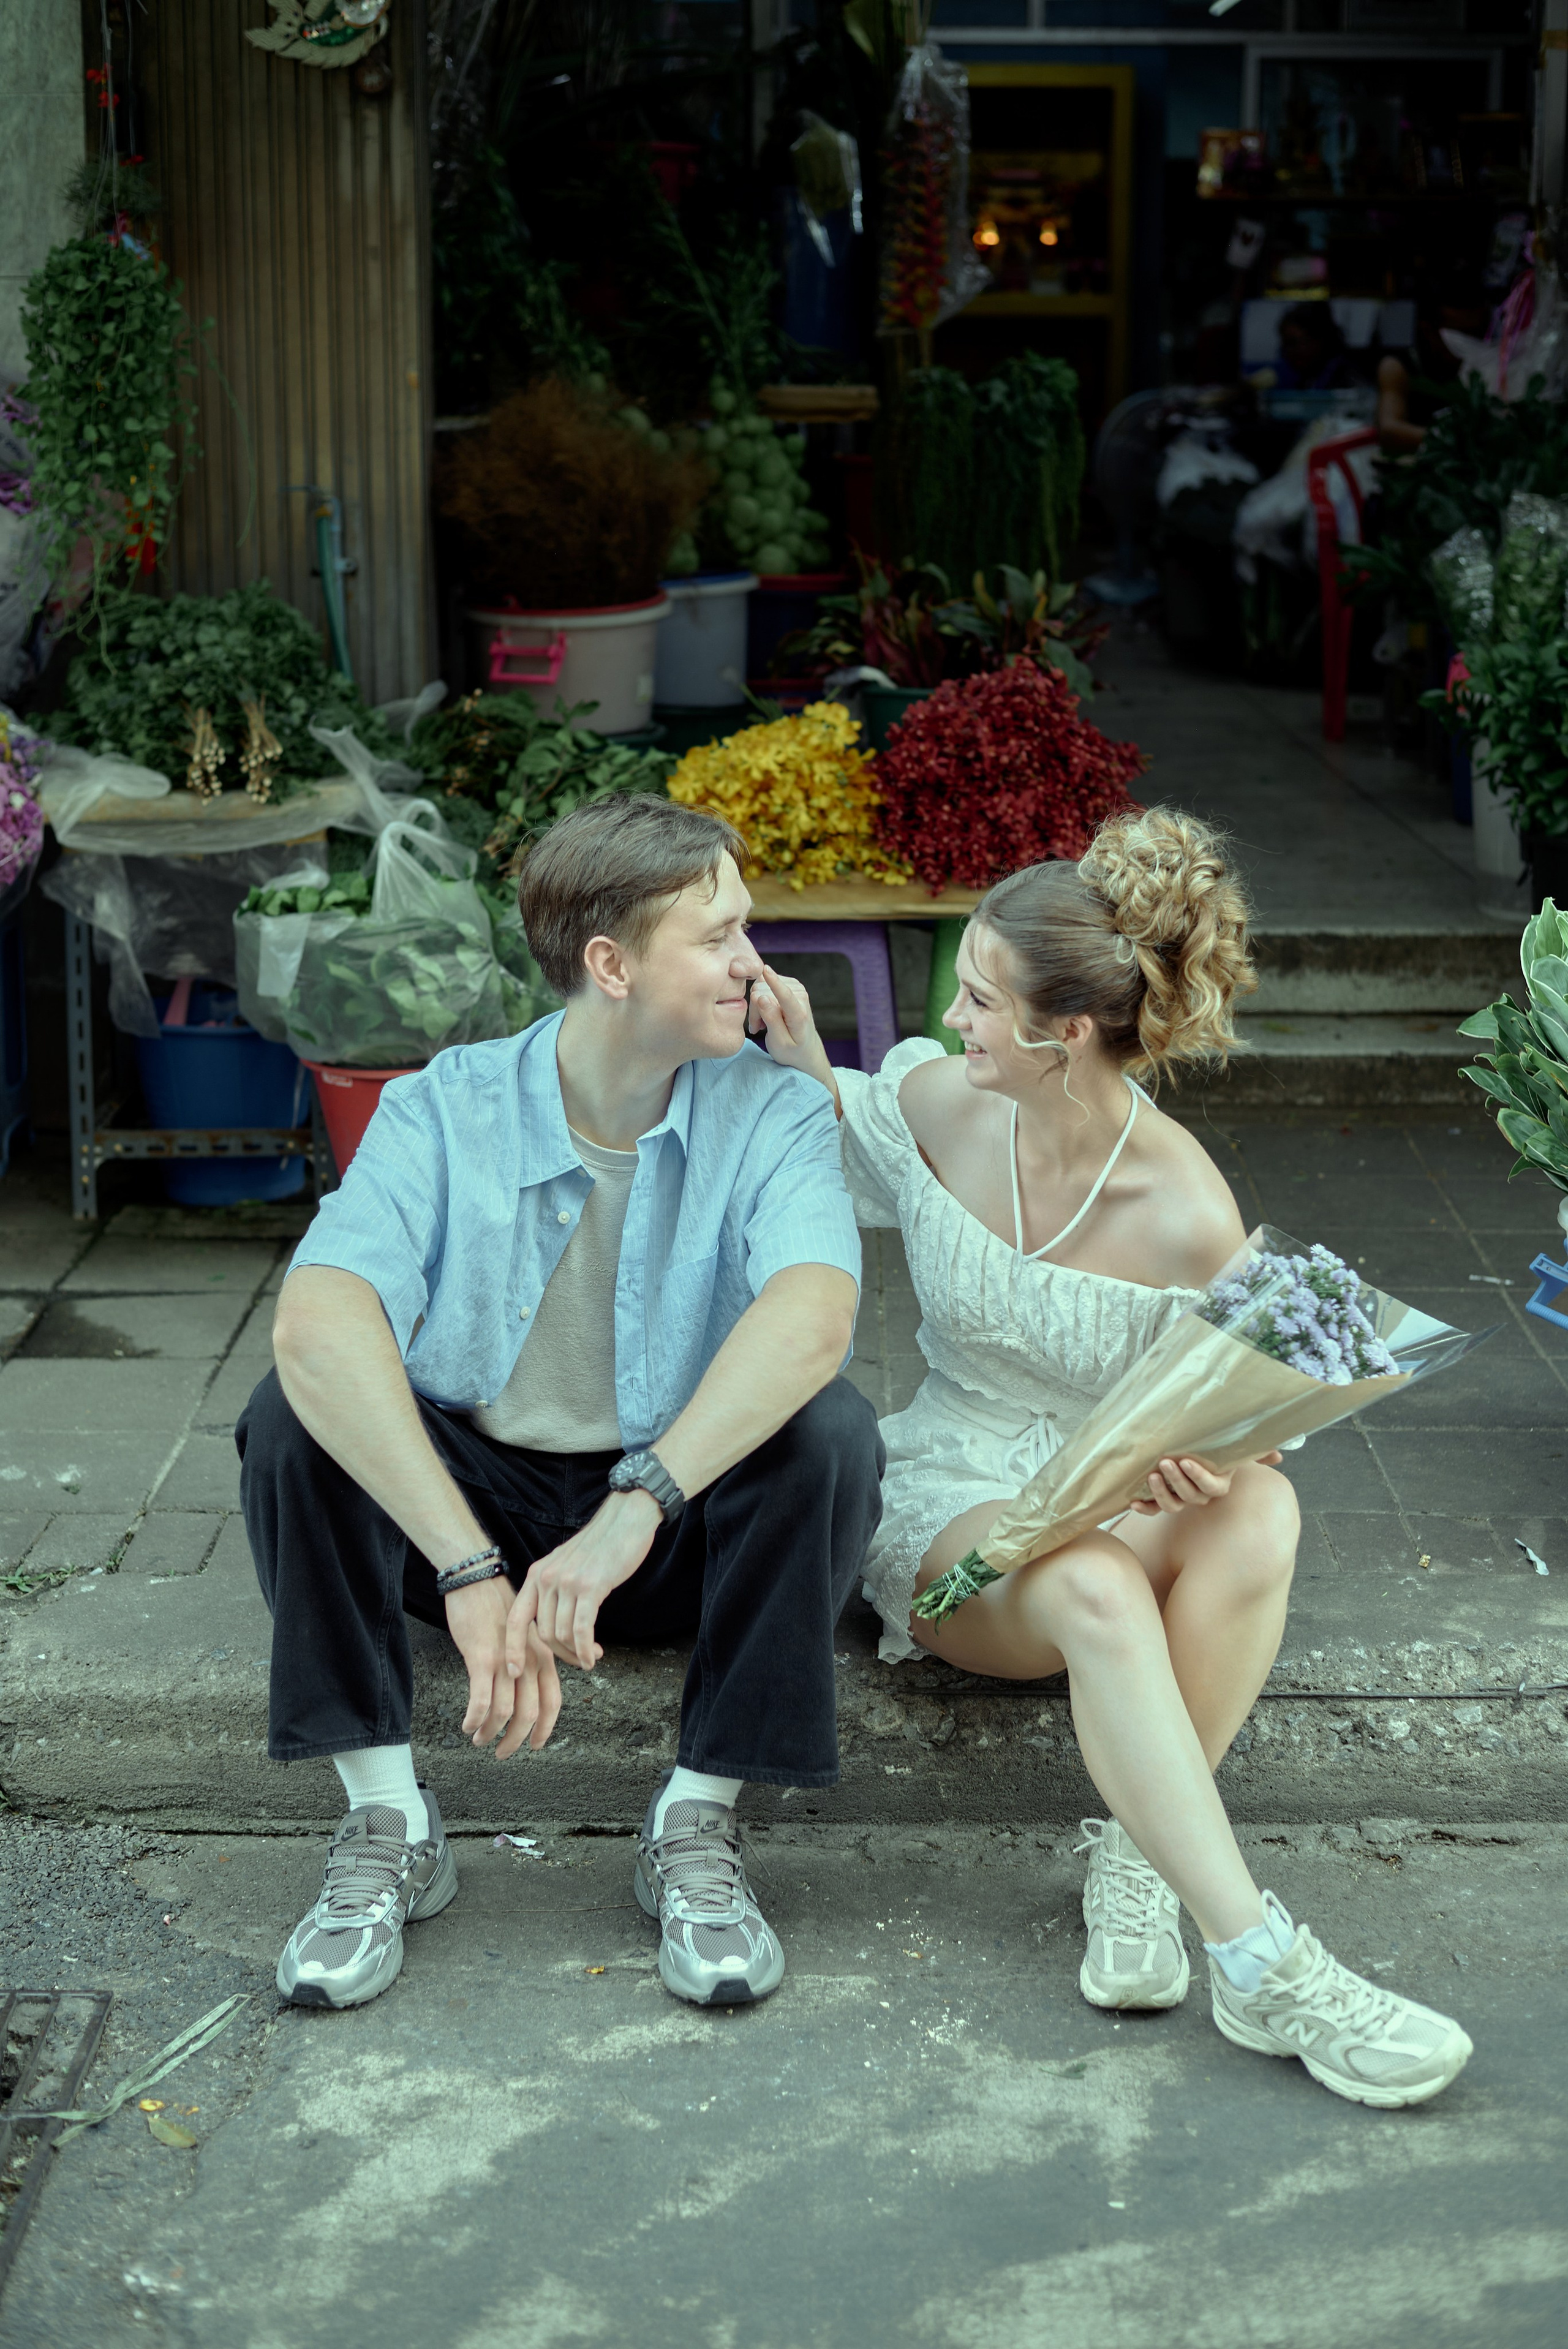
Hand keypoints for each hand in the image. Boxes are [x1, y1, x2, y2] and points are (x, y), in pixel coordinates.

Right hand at [446, 1575, 559, 1758]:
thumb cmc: (502, 1608)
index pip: (552, 1702)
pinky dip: (475, 1718)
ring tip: (479, 1740)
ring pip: (504, 1711)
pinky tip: (468, 1726)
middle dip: (515, 1740)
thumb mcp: (536, 1630)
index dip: (545, 1728)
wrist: (478, 1582)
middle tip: (502, 1754)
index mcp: (543, 1658)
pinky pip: (481, 1699)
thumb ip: (563, 1649)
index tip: (536, 1746)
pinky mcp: (481, 1658)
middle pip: (529, 1713)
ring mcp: (505, 1661)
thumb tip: (599, 1655)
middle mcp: (529, 1662)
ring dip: (491, 1732)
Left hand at [507, 1490, 660, 1675]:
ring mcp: (566, 1582)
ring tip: (591, 1656)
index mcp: (537, 1574)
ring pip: (562, 1635)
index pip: (516, 1618)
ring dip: (577, 1654)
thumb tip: (553, 1622)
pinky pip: (581, 1630)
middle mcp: (546, 1578)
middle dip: (561, 1655)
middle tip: (579, 1659)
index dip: (512, 1648)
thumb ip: (554, 1589)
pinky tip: (594, 1656)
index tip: (515, 1671)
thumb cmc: (601, 1545)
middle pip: (543, 1634)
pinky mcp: (589, 1586)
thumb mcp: (566, 1564)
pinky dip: (585, 1650)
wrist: (626, 1519)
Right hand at [747, 963, 832, 1082]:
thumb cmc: (792, 1051)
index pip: (785, 995)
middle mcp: (800, 995)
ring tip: (764, 1023)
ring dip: (757, 1006)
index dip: (774, 982)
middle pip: (762, 992)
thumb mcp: (779, 1043)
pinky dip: (760, 1000)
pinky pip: (763, 984)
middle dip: (755, 1010)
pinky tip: (766, 1014)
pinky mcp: (789, 983)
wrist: (805, 1049)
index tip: (766, 969)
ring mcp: (796, 987)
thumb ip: (771, 1019)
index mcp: (799, 1014)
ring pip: (760, 987)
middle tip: (759, 1027)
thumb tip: (760, 997)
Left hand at [1129, 1451, 1281, 1515]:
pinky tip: (1133, 1503)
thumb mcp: (1235, 1450)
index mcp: (1217, 1485)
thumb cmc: (1217, 1452)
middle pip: (1189, 1496)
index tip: (1187, 1460)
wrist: (1194, 1455)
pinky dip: (1144, 1509)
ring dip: (1161, 1493)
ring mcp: (1180, 1499)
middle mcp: (1199, 1496)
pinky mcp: (1161, 1500)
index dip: (1199, 1477)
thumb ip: (1255, 1452)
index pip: (1211, 1486)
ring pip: (1172, 1505)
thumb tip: (1278, 1455)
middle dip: (1177, 1480)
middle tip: (1165, 1462)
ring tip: (1153, 1475)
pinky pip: (1153, 1510)